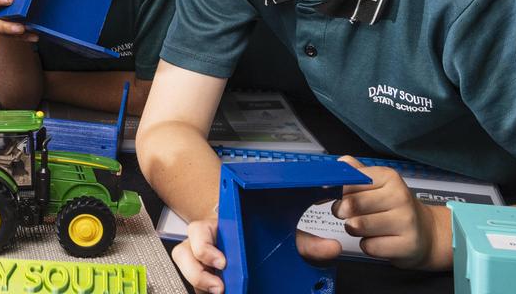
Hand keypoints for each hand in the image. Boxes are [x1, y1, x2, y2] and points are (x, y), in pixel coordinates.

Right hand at [171, 220, 339, 293]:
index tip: (223, 261)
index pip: (199, 232)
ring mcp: (201, 266)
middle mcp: (203, 247)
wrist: (249, 243)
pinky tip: (220, 293)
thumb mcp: (282, 238)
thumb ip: (304, 244)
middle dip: (198, 273)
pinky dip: (205, 291)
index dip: (205, 246)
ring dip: (200, 284)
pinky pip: (198, 288)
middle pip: (185, 256)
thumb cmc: (259, 237)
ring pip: (187, 273)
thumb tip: (330, 248)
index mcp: (217, 229)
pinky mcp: (205, 282)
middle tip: (219, 287)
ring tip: (219, 292)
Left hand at [332, 155, 445, 267]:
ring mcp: (405, 221)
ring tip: (364, 225)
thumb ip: (356, 172)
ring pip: (357, 226)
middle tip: (346, 213)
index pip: (348, 182)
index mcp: (389, 177)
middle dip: (341, 211)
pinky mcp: (406, 245)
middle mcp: (399, 196)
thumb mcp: (378, 183)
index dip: (336, 191)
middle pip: (350, 204)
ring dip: (353, 229)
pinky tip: (378, 239)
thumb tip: (340, 163)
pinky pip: (368, 246)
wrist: (426, 231)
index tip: (337, 196)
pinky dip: (367, 245)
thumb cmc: (394, 206)